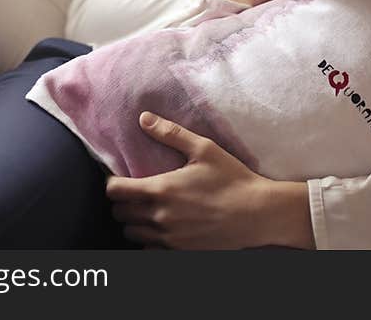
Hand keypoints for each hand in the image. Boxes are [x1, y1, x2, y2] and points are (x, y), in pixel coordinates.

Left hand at [105, 112, 314, 249]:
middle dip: (122, 202)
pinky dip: (149, 239)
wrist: (258, 214)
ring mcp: (169, 238)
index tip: (121, 178)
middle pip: (119, 214)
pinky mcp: (179, 252)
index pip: (115, 191)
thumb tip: (144, 118)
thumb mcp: (205, 149)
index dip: (112, 183)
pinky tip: (162, 228)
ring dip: (134, 222)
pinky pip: (148, 249)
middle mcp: (160, 217)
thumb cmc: (233, 179)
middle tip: (135, 192)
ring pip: (131, 233)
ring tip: (147, 210)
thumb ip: (171, 134)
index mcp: (161, 190)